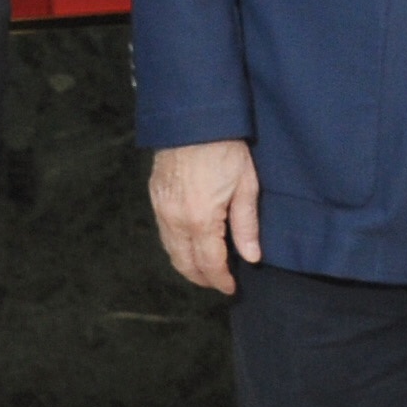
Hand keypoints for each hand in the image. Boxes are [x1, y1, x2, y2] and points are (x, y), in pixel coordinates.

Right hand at [148, 139, 261, 295]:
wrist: (193, 119)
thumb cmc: (224, 148)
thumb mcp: (245, 185)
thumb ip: (246, 225)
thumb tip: (251, 257)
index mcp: (200, 219)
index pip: (209, 264)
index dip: (221, 280)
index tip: (231, 288)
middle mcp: (175, 219)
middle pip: (185, 263)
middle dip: (202, 278)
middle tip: (220, 283)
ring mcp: (161, 209)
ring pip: (171, 251)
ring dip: (187, 265)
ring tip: (207, 269)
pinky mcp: (155, 198)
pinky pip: (164, 233)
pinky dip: (176, 247)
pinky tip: (191, 245)